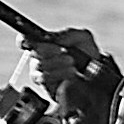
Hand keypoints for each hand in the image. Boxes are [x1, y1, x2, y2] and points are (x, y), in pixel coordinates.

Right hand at [0, 28, 117, 123]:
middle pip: (33, 56)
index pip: (25, 41)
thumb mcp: (83, 38)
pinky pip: (45, 83)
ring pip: (38, 70)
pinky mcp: (49, 89)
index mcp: (45, 45)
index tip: (28, 42)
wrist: (99, 73)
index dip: (24, 41)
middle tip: (64, 53)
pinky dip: (58, 76)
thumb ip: (69, 34)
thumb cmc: (88, 53)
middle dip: (48, 53)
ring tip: (71, 64)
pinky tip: (71, 74)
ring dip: (55, 66)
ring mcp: (43, 76)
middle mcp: (41, 60)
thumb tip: (57, 40)